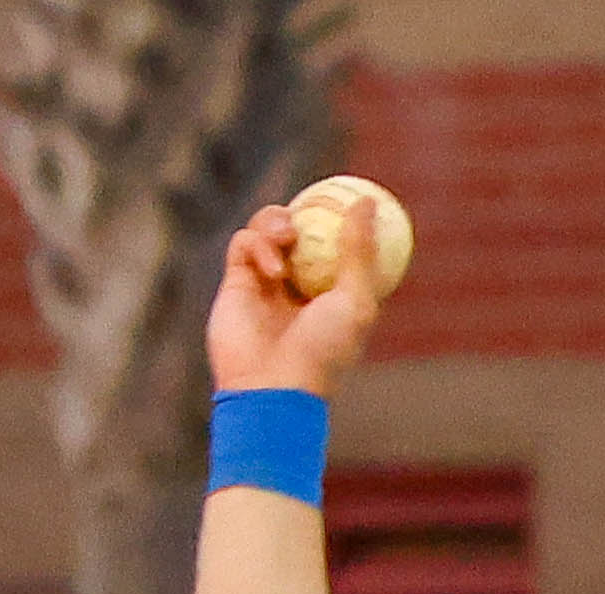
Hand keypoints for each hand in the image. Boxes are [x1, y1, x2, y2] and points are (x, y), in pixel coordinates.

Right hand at [207, 197, 387, 398]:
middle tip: (312, 207)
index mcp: (331, 294)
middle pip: (300, 231)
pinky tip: (273, 271)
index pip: (336, 245)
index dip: (341, 219)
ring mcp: (265, 284)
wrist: (273, 386)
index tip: (351, 195)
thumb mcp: (356, 301)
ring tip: (287, 234)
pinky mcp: (236, 283)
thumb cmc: (323, 351)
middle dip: (304, 214)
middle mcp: (298, 287)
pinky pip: (244, 243)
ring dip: (276, 222)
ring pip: (268, 229)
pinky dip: (258, 245)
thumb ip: (360, 250)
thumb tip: (368, 200)